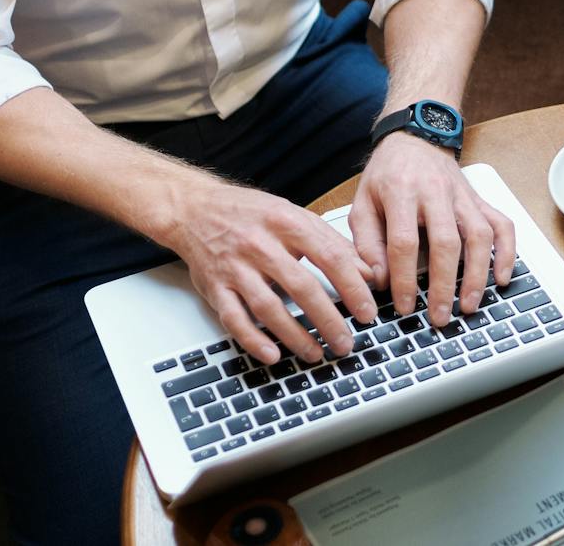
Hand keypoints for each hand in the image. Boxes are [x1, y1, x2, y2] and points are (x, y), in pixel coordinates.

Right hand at [169, 180, 377, 365]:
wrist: (195, 209)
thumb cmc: (250, 213)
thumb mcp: (294, 215)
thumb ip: (331, 242)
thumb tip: (368, 271)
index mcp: (286, 222)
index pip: (329, 256)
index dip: (353, 287)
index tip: (367, 310)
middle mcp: (260, 244)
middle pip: (302, 287)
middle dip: (328, 320)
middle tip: (346, 341)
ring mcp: (236, 267)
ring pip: (269, 308)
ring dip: (296, 336)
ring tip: (316, 353)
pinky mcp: (215, 287)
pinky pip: (234, 319)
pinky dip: (253, 340)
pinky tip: (272, 354)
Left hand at [350, 131, 516, 326]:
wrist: (414, 138)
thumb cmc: (387, 174)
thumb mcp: (362, 203)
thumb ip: (367, 243)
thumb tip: (379, 281)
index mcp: (400, 191)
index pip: (404, 241)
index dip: (404, 278)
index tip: (405, 305)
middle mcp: (435, 192)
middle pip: (446, 241)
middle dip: (445, 284)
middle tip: (440, 315)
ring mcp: (462, 196)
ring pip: (479, 235)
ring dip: (478, 274)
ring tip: (469, 305)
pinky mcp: (479, 200)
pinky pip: (501, 224)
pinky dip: (506, 252)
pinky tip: (502, 277)